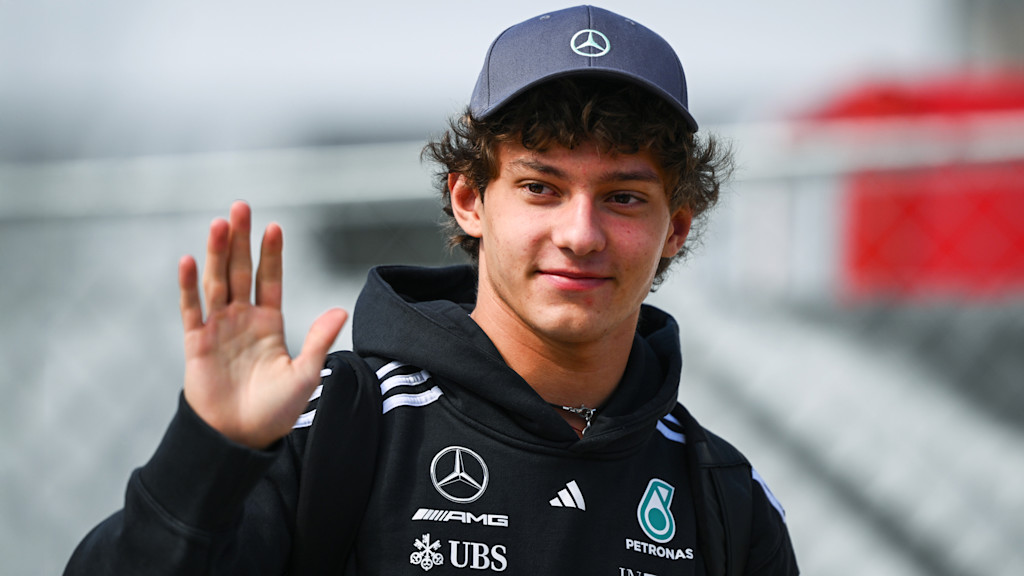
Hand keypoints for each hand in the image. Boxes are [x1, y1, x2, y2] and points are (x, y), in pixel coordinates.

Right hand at [178, 201, 346, 448]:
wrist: (240, 439)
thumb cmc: (275, 411)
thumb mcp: (305, 374)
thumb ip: (319, 340)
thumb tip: (341, 309)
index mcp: (269, 324)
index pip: (269, 279)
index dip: (271, 254)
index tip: (275, 227)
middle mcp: (242, 320)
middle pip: (239, 270)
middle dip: (240, 240)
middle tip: (240, 207)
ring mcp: (218, 329)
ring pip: (216, 282)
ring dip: (216, 252)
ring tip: (219, 223)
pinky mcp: (197, 344)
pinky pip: (191, 309)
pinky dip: (189, 286)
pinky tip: (188, 260)